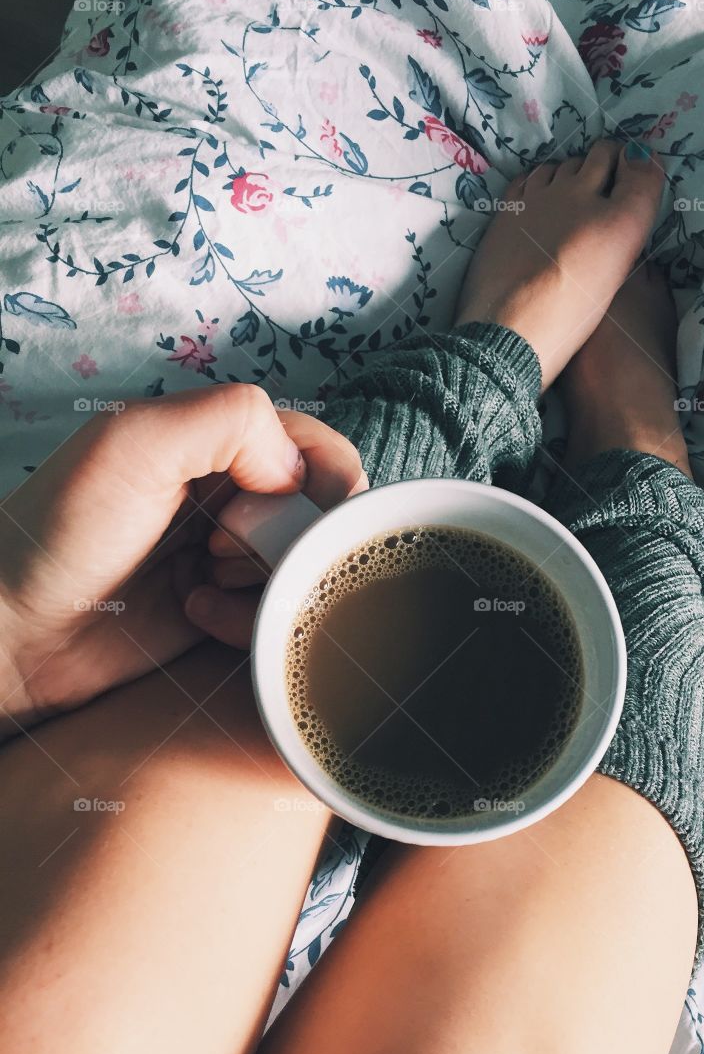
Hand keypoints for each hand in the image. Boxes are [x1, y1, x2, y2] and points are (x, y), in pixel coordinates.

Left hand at [0, 384, 364, 736]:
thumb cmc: (60, 531)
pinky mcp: (230, 612)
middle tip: (223, 545)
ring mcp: (235, 556)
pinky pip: (281, 617)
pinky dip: (250, 620)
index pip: (320, 449)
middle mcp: (236, 495)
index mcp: (220, 441)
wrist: (18, 632)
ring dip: (267, 581)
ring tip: (205, 582)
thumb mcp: (136, 443)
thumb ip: (230, 421)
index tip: (284, 505)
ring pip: (309, 570)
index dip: (319, 480)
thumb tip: (298, 473)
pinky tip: (198, 612)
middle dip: (288, 537)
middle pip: (324, 515)